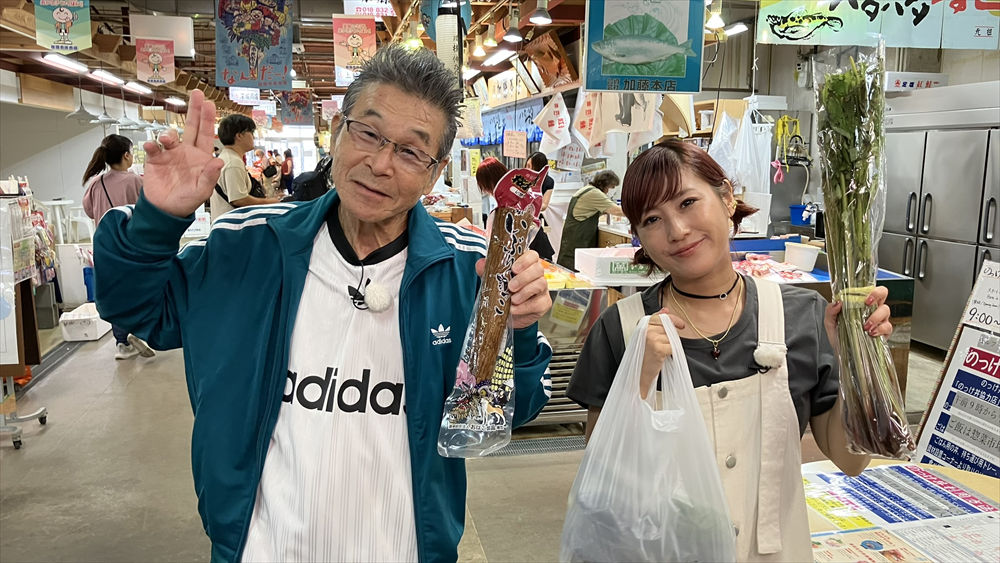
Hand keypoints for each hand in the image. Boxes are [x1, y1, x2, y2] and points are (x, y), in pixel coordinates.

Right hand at [141, 90, 223, 217]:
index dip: (207, 118)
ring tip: (167, 139)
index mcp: (200, 157)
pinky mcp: (155, 159)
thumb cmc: (186, 201)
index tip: (209, 103)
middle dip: (194, 110)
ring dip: (168, 134)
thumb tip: (219, 162)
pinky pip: (153, 147)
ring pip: (170, 135)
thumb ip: (209, 177)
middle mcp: (186, 152)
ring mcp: (170, 154)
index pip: (206, 134)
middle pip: (191, 126)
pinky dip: (151, 145)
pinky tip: (152, 146)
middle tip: (197, 94)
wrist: (165, 210)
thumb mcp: (201, 191)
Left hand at [475, 250, 550, 329]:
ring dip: (525, 292)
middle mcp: (536, 275)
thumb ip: (487, 270)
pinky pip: (538, 303)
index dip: (525, 260)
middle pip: (538, 269)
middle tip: (510, 287)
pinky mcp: (543, 303)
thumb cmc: (503, 293)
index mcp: (526, 265)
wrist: (506, 314)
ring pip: (540, 284)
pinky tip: (515, 309)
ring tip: (512, 299)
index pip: (532, 255)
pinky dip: (524, 307)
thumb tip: (481, 264)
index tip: (514, 268)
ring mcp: (542, 289)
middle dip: (523, 277)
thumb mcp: (493, 280)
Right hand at [640, 309, 685, 398]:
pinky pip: (673, 346)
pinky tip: (663, 356)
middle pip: (667, 325)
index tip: (680, 324)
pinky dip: (671, 352)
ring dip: (670, 343)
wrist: (639, 373)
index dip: (672, 318)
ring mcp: (651, 339)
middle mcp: (645, 330)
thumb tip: (665, 310)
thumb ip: (656, 322)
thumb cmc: (644, 355)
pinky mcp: (657, 348)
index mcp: (642, 326)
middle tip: (680, 331)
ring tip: (662, 350)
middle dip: (674, 331)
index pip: (660, 316)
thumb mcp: (648, 336)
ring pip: (671, 336)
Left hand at [824, 286, 892, 355]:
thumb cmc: (839, 336)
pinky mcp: (884, 332)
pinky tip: (871, 333)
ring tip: (865, 326)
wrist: (843, 354)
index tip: (863, 296)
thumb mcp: (830, 323)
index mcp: (860, 304)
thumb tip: (838, 302)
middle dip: (877, 295)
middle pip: (883, 293)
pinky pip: (888, 326)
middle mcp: (872, 309)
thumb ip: (830, 311)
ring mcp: (879, 320)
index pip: (869, 289)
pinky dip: (880, 329)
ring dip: (875, 316)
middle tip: (867, 304)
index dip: (869, 288)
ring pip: (885, 310)